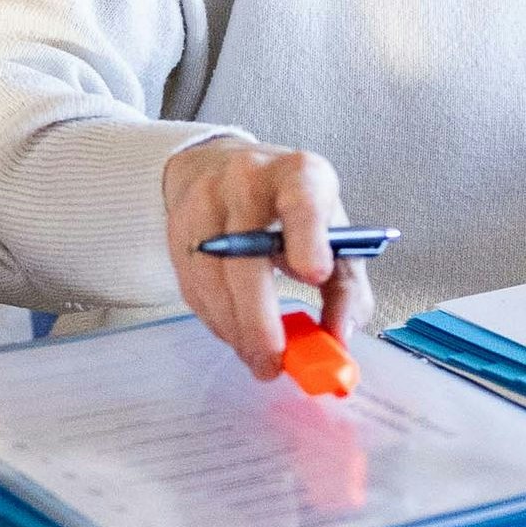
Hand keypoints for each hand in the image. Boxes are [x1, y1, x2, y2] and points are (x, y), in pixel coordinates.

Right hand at [161, 138, 373, 378]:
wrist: (223, 167)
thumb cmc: (291, 206)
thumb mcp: (334, 232)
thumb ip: (346, 286)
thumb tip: (339, 336)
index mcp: (299, 175)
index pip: (303, 201)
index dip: (308, 239)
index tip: (315, 276)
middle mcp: (248, 179)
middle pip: (247, 253)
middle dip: (260, 318)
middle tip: (274, 359)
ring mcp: (206, 203)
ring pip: (213, 277)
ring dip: (235, 328)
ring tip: (258, 358)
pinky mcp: (179, 228)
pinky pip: (193, 286)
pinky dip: (216, 319)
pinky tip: (235, 333)